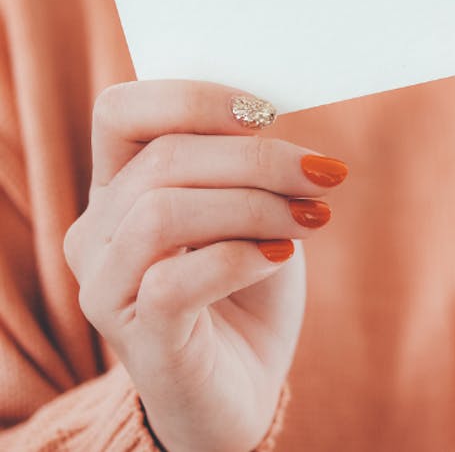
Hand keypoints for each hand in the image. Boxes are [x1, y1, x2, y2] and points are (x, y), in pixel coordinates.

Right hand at [63, 81, 348, 451]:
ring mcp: (107, 286)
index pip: (123, 111)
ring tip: (312, 218)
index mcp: (122, 186)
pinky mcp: (138, 337)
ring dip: (254, 206)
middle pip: (164, 158)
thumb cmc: (250, 289)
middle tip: (323, 175)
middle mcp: (99, 230)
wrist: (244, 388)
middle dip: (258, 159)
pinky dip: (240, 258)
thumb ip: (249, 167)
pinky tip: (282, 256)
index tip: (267, 112)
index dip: (194, 98)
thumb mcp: (256, 212)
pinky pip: (175, 282)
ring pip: (163, 213)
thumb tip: (275, 116)